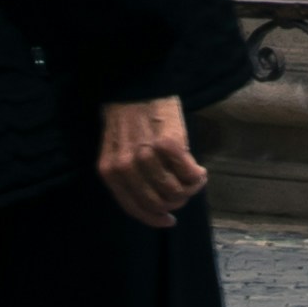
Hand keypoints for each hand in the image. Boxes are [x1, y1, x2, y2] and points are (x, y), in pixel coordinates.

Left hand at [97, 96, 205, 229]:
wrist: (137, 85)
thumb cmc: (130, 119)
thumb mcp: (118, 150)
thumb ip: (130, 176)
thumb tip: (158, 205)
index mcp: (110, 170)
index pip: (133, 207)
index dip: (153, 218)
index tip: (167, 220)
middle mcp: (125, 166)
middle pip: (157, 203)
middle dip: (175, 202)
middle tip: (185, 190)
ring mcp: (146, 155)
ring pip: (176, 192)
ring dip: (190, 189)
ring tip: (192, 176)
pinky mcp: (169, 144)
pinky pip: (189, 176)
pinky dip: (198, 176)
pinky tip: (197, 168)